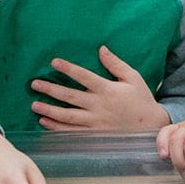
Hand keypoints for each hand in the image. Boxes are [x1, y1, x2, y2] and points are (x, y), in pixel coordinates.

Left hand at [31, 46, 168, 130]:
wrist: (150, 126)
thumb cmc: (141, 99)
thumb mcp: (133, 77)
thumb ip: (115, 63)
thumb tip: (101, 48)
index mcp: (107, 89)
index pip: (83, 76)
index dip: (68, 68)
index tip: (53, 62)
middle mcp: (98, 106)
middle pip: (70, 96)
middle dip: (51, 89)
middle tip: (34, 84)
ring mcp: (95, 122)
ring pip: (67, 116)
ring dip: (49, 110)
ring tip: (34, 105)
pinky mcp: (94, 135)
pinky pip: (72, 132)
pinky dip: (57, 127)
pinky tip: (45, 122)